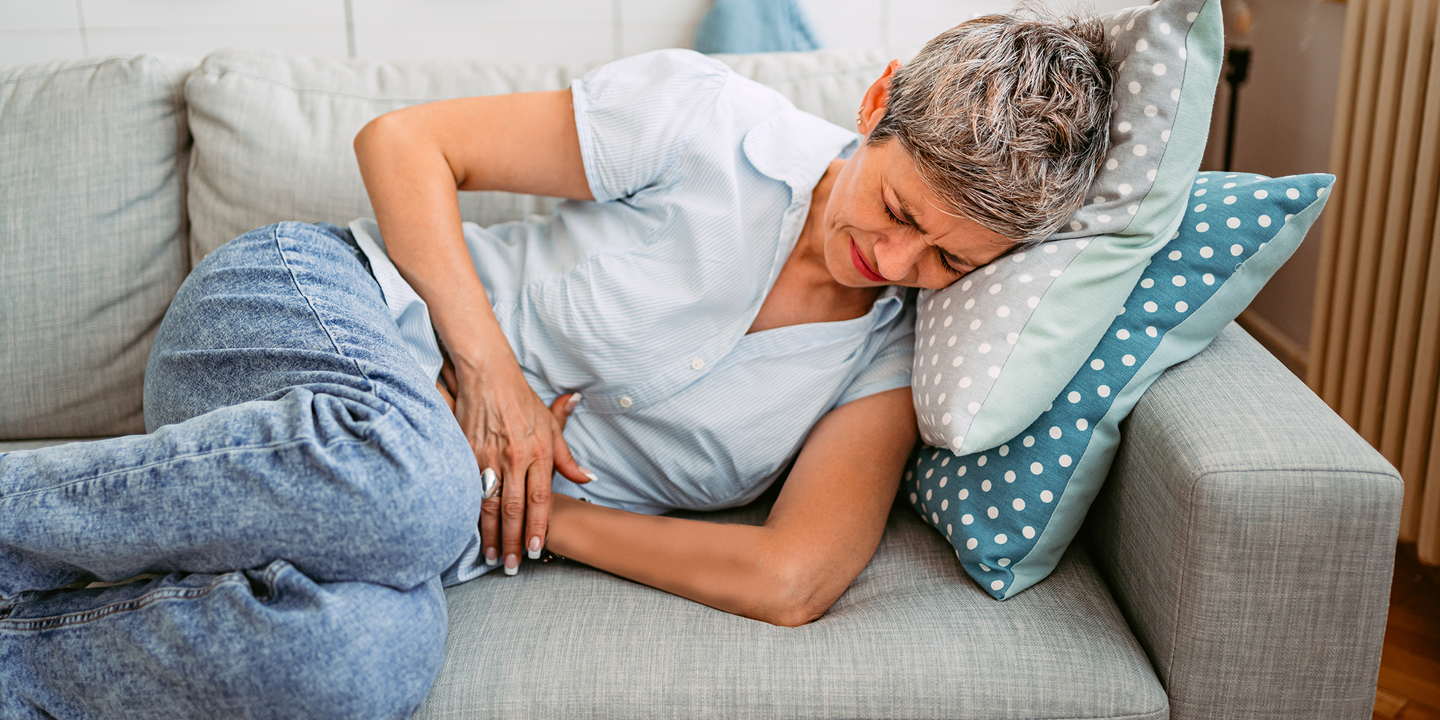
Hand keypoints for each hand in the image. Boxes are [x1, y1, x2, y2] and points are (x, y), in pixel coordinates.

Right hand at [437, 347, 592, 575]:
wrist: (488, 377)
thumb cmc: (522, 402)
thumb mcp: (551, 427)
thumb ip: (567, 458)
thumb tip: (588, 478)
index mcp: (537, 453)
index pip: (540, 498)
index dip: (538, 526)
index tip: (537, 549)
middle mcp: (513, 458)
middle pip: (514, 508)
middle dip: (515, 540)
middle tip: (513, 565)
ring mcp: (487, 456)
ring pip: (489, 504)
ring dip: (492, 534)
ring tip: (494, 556)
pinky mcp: (466, 453)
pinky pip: (469, 489)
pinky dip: (471, 513)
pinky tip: (472, 531)